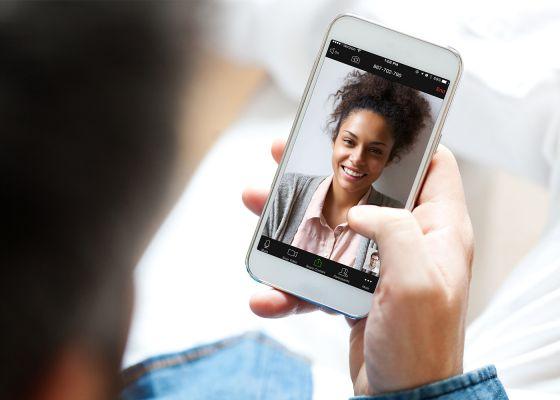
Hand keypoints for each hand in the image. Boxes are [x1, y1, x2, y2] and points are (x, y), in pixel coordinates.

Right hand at [243, 139, 472, 394]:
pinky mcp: (354, 289)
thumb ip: (393, 230)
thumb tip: (358, 212)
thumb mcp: (415, 281)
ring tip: (255, 203)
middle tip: (285, 154)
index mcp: (439, 230)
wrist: (402, 399)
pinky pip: (317, 273)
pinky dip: (290, 282)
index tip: (367, 129)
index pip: (434, 167)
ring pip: (332, 227)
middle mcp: (410, 241)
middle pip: (367, 190)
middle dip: (325, 172)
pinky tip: (265, 295)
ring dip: (292, 219)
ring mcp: (379, 266)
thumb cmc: (421, 345)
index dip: (407, 143)